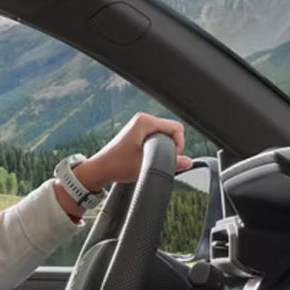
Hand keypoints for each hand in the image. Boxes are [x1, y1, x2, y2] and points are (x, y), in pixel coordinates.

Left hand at [74, 112, 194, 190]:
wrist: (100, 169)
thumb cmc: (117, 165)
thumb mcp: (147, 166)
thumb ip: (172, 164)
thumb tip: (188, 162)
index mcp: (145, 121)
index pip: (177, 128)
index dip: (179, 145)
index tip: (170, 158)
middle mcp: (143, 120)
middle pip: (171, 131)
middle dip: (171, 147)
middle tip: (160, 161)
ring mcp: (140, 125)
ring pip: (165, 136)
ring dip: (164, 149)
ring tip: (152, 160)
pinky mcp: (138, 132)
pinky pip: (157, 138)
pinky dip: (158, 148)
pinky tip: (148, 158)